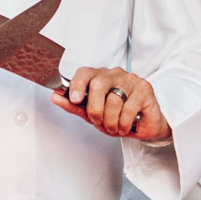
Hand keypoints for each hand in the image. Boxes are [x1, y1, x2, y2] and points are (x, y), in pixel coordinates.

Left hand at [51, 66, 170, 141]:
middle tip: (98, 121)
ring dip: (111, 121)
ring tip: (114, 126)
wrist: (145, 125)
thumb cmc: (118, 116)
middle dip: (95, 110)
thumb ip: (75, 106)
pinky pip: (128, 108)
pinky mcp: (145, 89)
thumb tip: (55, 97)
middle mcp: (115, 74)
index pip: (85, 72)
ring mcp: (131, 80)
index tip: (74, 99)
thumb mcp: (92, 114)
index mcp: (100, 76)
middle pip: (97, 85)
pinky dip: (124, 123)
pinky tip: (125, 126)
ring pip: (113, 100)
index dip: (77, 84)